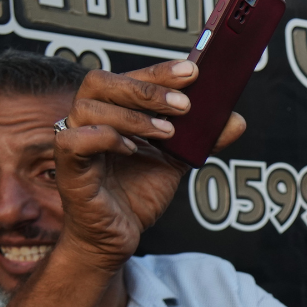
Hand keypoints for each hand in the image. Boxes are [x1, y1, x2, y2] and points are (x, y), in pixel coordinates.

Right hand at [54, 60, 244, 268]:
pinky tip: (131, 149)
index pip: (128, 77)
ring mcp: (75, 143)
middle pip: (101, 82)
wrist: (117, 235)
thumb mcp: (176, 161)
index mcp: (112, 112)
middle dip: (147, 89)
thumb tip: (236, 120)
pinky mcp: (70, 170)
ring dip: (132, 115)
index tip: (192, 72)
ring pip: (87, 108)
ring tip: (167, 132)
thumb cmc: (136, 193)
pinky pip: (73, 141)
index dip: (159, 72)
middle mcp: (89, 122)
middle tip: (184, 105)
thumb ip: (202, 139)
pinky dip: (104, 138)